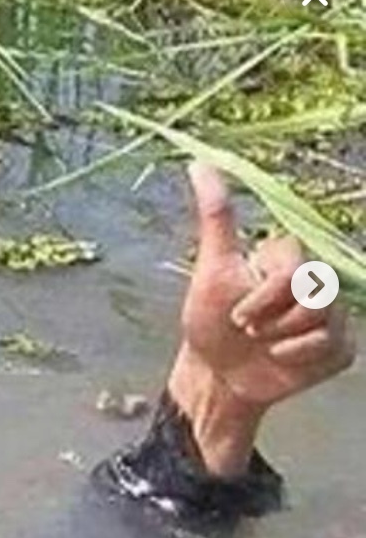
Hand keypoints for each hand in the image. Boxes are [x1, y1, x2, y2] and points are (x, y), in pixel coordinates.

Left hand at [169, 163, 355, 475]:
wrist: (218, 374)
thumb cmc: (210, 321)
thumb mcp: (212, 269)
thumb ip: (216, 217)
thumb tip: (199, 163)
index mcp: (286, 259)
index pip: (296, 268)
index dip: (266, 296)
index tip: (237, 316)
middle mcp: (314, 280)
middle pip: (316, 293)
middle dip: (274, 319)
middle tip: (249, 331)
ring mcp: (331, 313)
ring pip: (328, 321)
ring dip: (286, 341)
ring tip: (265, 345)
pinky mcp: (339, 346)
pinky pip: (337, 347)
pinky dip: (303, 359)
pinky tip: (283, 360)